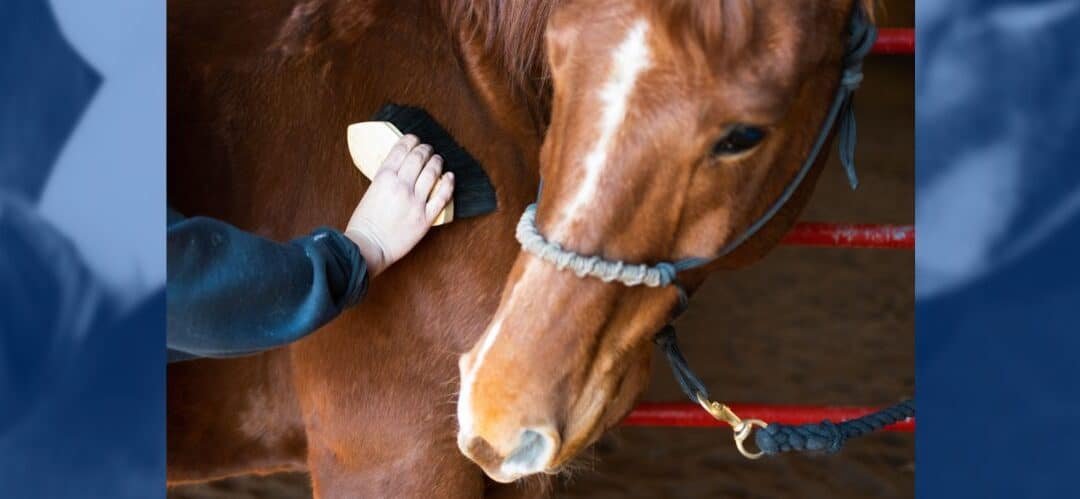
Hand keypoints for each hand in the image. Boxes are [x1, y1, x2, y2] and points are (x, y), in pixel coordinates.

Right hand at [345, 135, 453, 275]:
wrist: (368, 247)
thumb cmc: (364, 223)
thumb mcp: (371, 192)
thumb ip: (386, 180)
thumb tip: (399, 170)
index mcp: (384, 178)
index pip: (401, 150)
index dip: (410, 140)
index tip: (414, 139)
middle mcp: (401, 186)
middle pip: (418, 158)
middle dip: (425, 149)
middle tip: (428, 148)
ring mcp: (415, 201)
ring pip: (432, 172)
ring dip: (436, 162)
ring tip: (438, 159)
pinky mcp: (425, 217)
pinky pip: (442, 196)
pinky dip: (448, 183)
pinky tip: (450, 176)